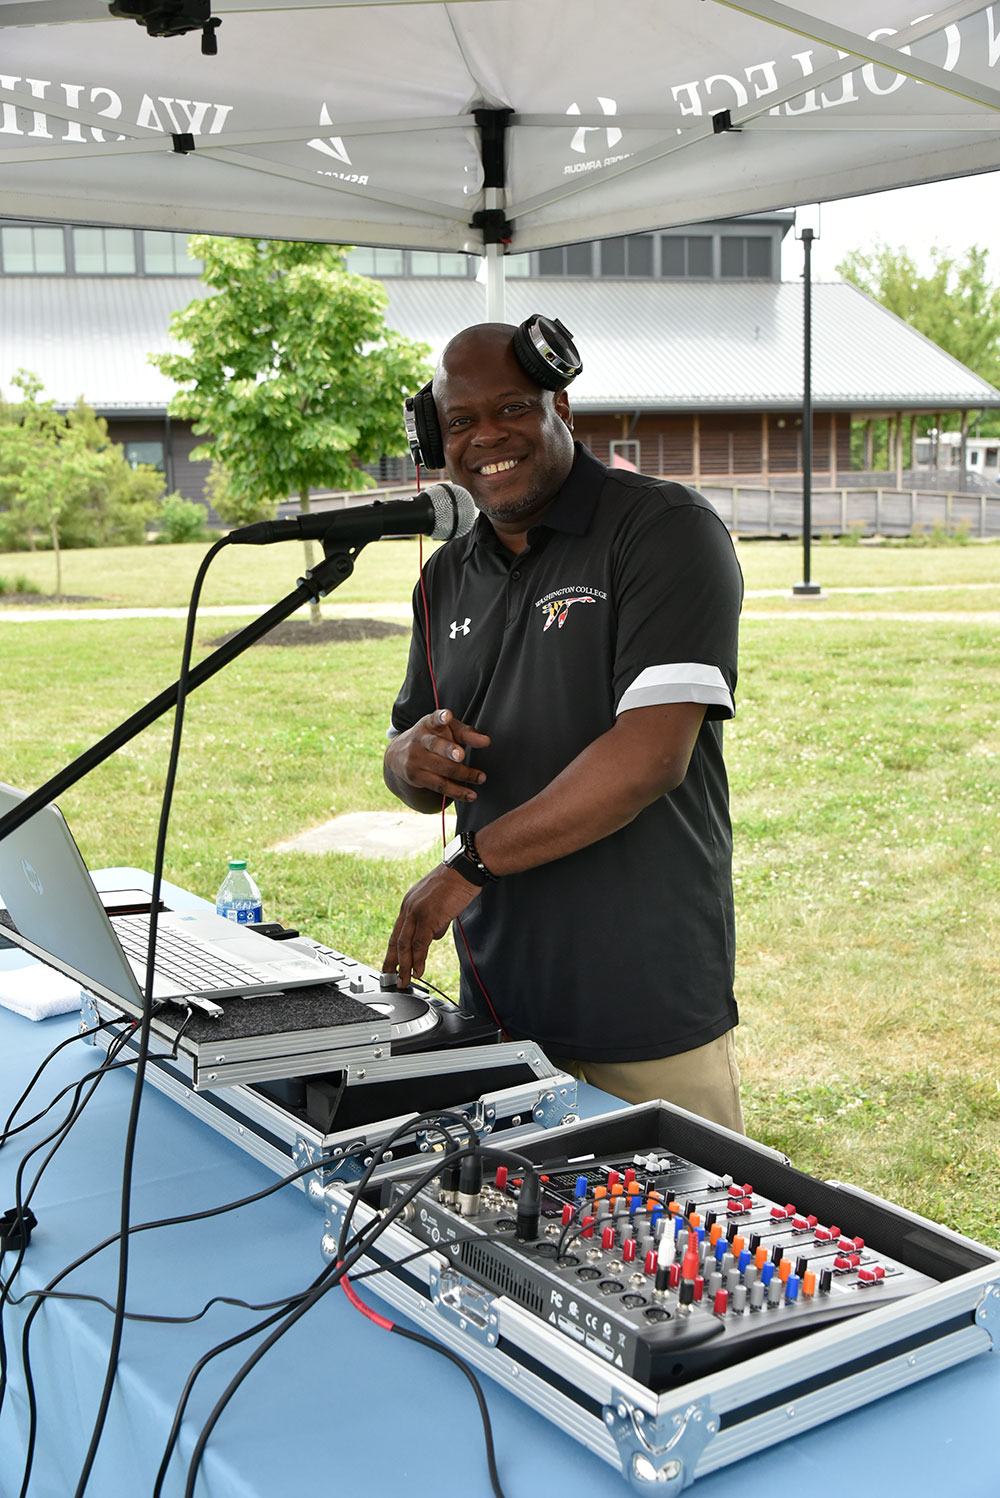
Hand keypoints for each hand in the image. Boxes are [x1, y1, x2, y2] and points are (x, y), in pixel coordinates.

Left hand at [383, 864, 480, 988]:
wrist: (465, 869)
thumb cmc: (456, 882)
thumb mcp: (440, 903)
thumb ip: (434, 920)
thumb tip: (433, 935)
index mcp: (409, 903)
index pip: (397, 931)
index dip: (393, 950)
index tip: (391, 964)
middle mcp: (408, 907)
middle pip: (395, 940)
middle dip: (392, 962)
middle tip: (390, 978)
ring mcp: (417, 913)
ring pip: (404, 945)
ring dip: (404, 966)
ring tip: (404, 981)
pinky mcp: (428, 918)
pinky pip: (419, 944)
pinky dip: (418, 960)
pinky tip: (418, 971)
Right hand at [384, 707, 490, 803]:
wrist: (400, 754)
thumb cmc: (434, 737)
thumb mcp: (448, 730)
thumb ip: (467, 733)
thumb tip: (486, 742)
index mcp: (429, 724)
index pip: (435, 718)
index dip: (441, 717)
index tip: (447, 716)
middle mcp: (420, 739)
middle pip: (436, 745)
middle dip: (448, 750)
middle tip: (461, 755)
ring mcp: (416, 759)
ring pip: (441, 768)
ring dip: (463, 774)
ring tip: (481, 778)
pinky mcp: (416, 777)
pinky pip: (439, 786)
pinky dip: (457, 791)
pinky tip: (471, 795)